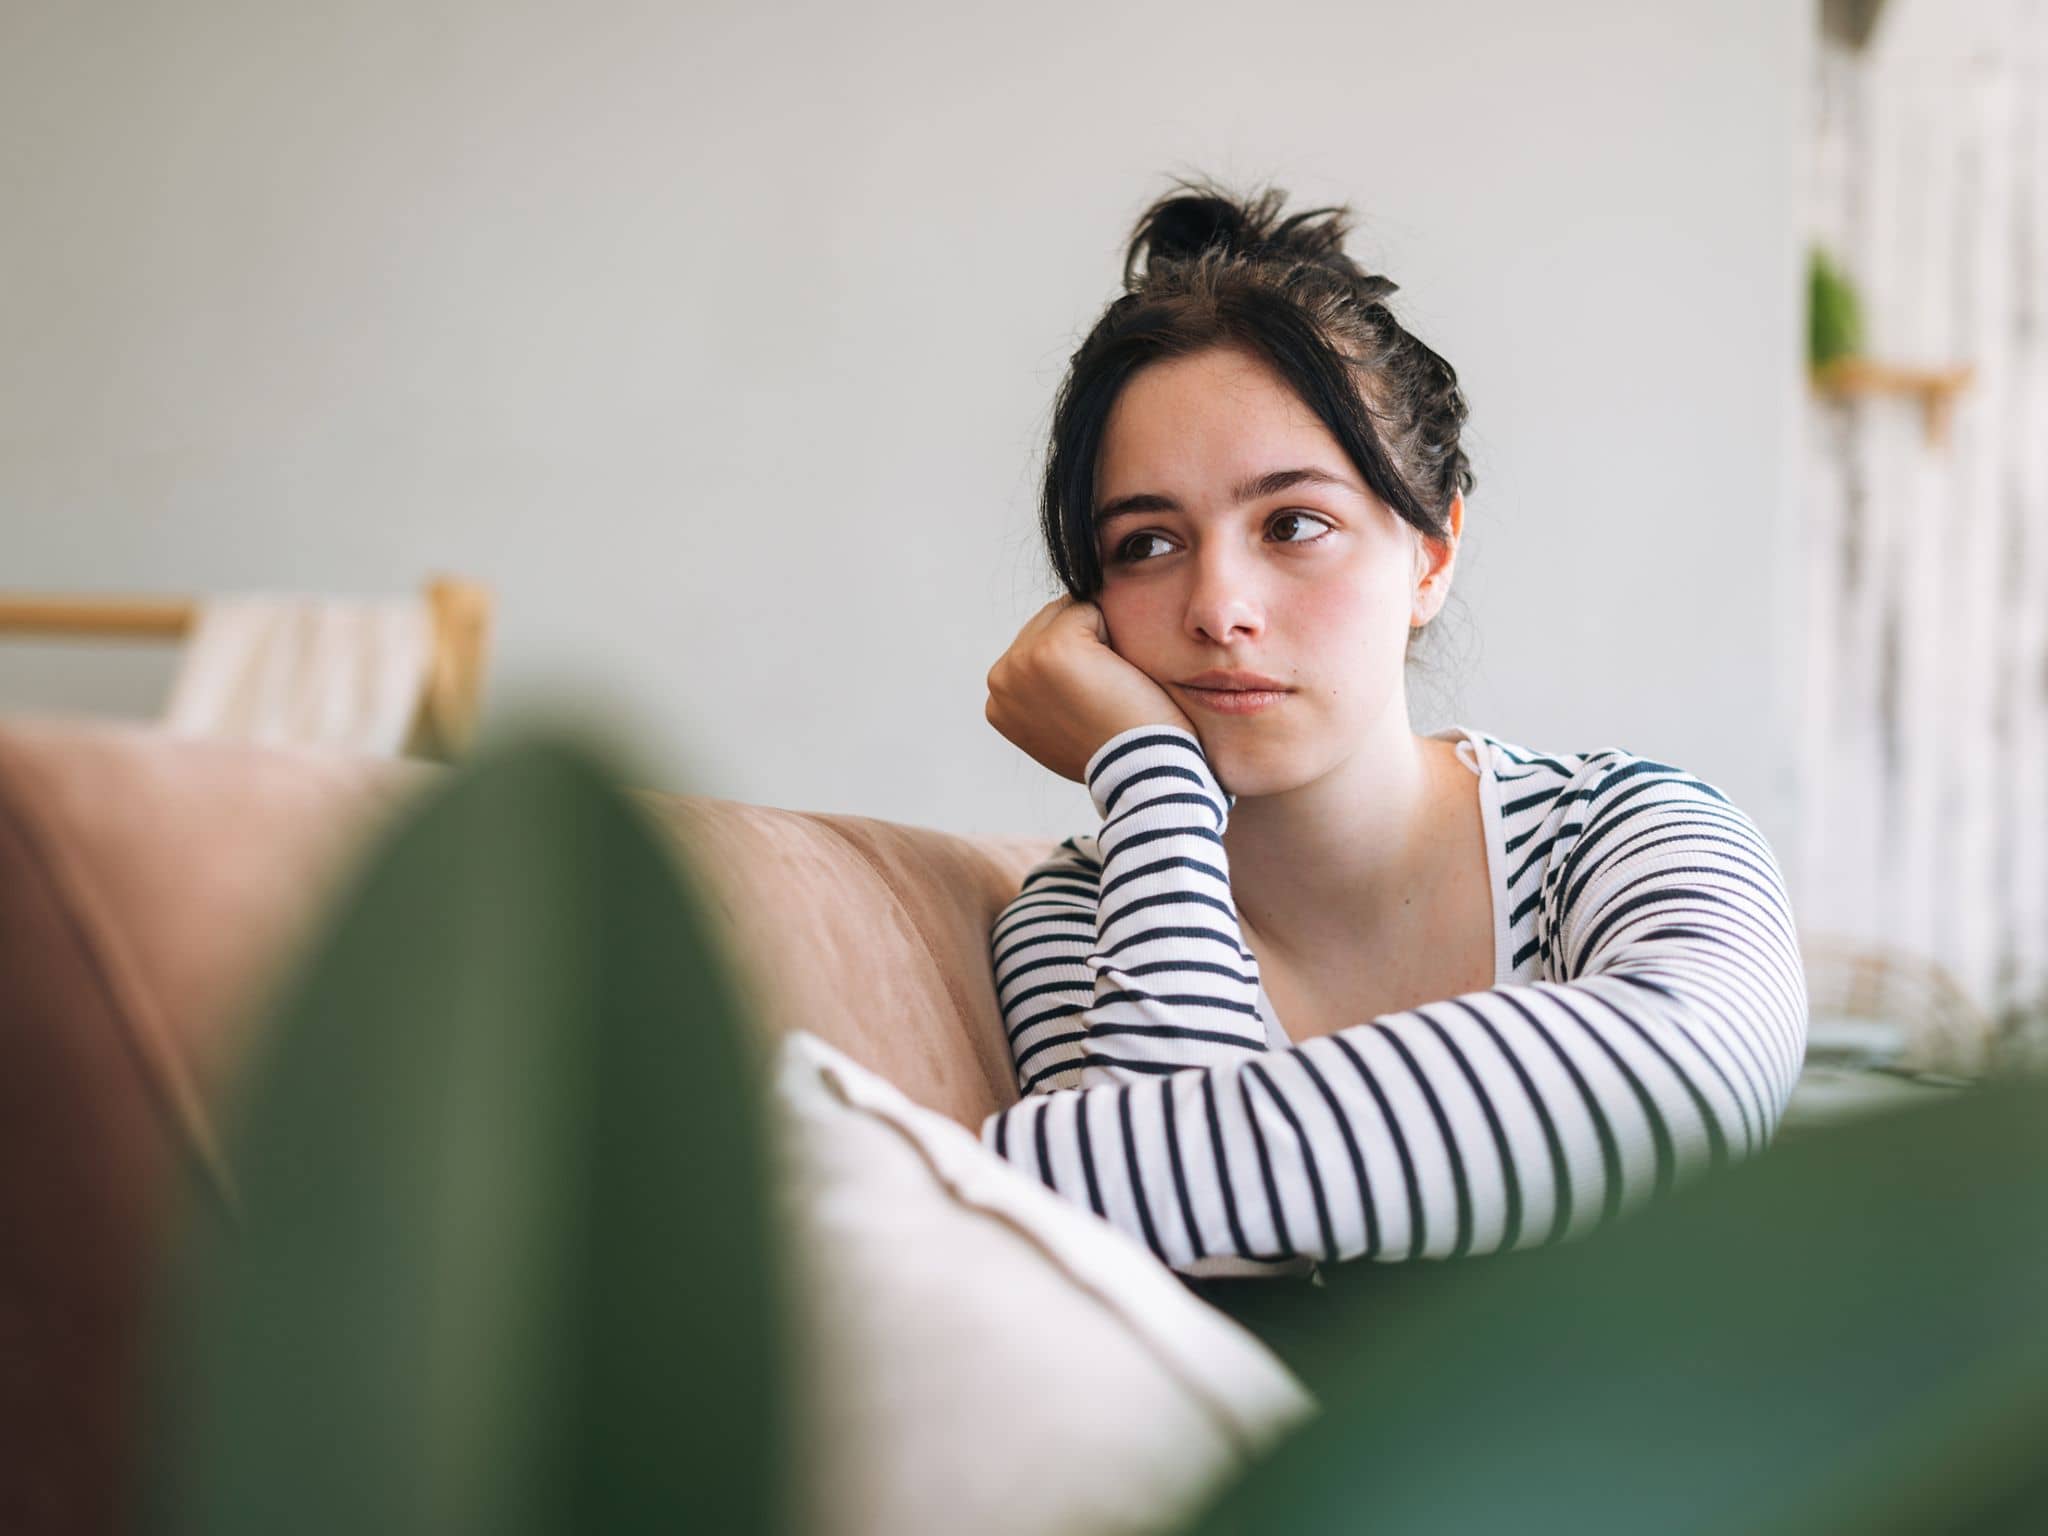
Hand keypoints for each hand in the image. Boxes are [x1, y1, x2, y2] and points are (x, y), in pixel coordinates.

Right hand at [985, 595, 1197, 784]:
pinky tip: (1116, 676)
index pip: (1034, 648)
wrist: (1140, 772)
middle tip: (1104, 696)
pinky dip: (1114, 633)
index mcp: (997, 703)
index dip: (1075, 665)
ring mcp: (1022, 661)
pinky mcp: (1053, 647)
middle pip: (1047, 622)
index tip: (1091, 705)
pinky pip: (1089, 609)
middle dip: (1083, 645)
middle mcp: (1001, 679)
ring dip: (1097, 639)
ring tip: (1108, 686)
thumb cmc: (1116, 753)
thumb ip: (1045, 700)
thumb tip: (1055, 675)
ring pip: (1068, 612)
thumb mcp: (1061, 733)